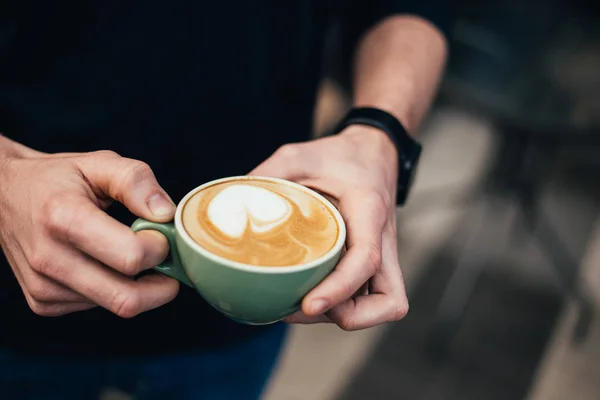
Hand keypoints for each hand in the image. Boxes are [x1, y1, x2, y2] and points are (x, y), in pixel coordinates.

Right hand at [0, 136, 178, 316]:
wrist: (3, 196)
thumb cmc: (57, 178)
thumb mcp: (98, 163)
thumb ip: (136, 181)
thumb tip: (166, 214)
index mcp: (64, 217)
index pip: (131, 257)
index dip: (160, 248)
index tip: (162, 233)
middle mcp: (49, 258)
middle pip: (127, 299)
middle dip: (162, 286)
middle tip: (168, 262)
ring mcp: (42, 287)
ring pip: (116, 305)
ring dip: (138, 286)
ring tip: (132, 254)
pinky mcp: (43, 303)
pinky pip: (97, 306)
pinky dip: (113, 289)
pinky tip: (105, 265)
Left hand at [250, 126, 408, 329]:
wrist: (374, 150)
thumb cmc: (338, 155)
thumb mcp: (298, 155)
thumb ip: (267, 176)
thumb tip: (228, 207)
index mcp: (368, 210)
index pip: (366, 259)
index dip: (338, 289)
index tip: (308, 304)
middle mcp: (383, 239)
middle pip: (390, 301)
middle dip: (350, 316)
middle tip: (307, 306)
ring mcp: (384, 254)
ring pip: (385, 305)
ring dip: (346, 314)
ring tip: (303, 304)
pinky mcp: (376, 261)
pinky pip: (370, 297)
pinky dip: (345, 305)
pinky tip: (313, 293)